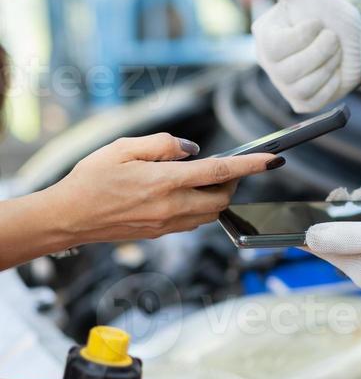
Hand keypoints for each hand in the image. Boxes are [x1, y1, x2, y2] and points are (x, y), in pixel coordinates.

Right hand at [44, 133, 278, 245]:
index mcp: (164, 182)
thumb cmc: (91, 179)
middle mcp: (171, 207)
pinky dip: (200, 206)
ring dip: (218, 195)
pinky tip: (185, 192)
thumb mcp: (123, 147)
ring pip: (211, 213)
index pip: (220, 173)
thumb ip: (162, 144)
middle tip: (227, 165)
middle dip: (234, 182)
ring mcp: (167, 225)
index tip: (273, 159)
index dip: (251, 165)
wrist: (69, 218)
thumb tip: (192, 150)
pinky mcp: (162, 234)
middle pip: (223, 198)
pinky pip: (194, 221)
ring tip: (204, 177)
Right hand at [244, 0, 360, 112]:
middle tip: (331, 38)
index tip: (318, 22)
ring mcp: (284, 84)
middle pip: (289, 70)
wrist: (358, 40)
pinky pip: (313, 99)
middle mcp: (269, 62)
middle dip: (323, 50)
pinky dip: (330, 85)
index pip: (277, 47)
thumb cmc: (330, 12)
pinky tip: (332, 73)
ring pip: (303, 85)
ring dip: (328, 65)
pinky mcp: (301, 101)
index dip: (306, 35)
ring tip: (333, 53)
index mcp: (264, 37)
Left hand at [306, 210, 360, 295]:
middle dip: (340, 218)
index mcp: (360, 272)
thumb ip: (344, 236)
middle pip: (341, 246)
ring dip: (359, 221)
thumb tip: (310, 237)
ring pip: (360, 245)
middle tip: (348, 194)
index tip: (314, 209)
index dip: (315, 227)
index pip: (322, 250)